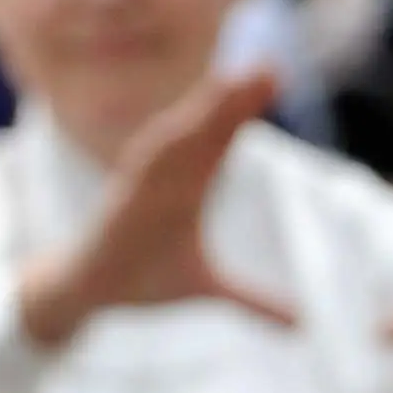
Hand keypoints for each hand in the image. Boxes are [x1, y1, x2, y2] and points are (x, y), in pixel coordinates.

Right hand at [15, 70, 291, 346]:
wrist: (90, 294)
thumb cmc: (146, 278)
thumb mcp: (210, 291)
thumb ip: (254, 301)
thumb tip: (302, 326)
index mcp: (190, 190)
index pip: (223, 140)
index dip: (246, 110)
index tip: (275, 77)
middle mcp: (168, 181)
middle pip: (205, 131)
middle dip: (234, 99)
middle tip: (267, 67)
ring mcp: (142, 192)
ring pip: (175, 146)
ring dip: (199, 116)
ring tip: (229, 86)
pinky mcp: (119, 209)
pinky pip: (138, 177)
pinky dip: (155, 157)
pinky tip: (173, 133)